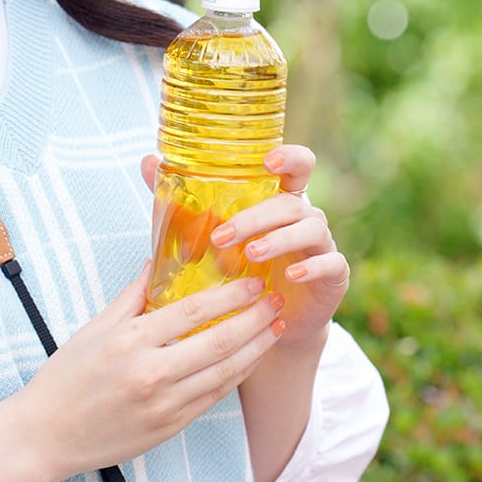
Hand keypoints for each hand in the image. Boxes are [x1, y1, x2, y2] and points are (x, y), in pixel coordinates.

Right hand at [15, 263, 283, 481]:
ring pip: (226, 371)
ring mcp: (163, 403)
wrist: (41, 438)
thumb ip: (132, 297)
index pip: (194, 310)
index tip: (255, 282)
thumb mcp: (94, 330)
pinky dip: (238, 375)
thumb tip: (157, 260)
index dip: (231, 295)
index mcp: (129, 342)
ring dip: (257, 347)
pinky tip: (252, 358)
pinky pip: (215, 396)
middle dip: (256, 318)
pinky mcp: (170, 427)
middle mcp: (150, 373)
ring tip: (276, 326)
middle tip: (277, 300)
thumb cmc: (65, 379)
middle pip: (220, 340)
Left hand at [142, 144, 348, 349]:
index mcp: (281, 201)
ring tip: (250, 255)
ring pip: (311, 228)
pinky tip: (289, 275)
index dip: (290, 158)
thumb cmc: (242, 272)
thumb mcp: (212, 235)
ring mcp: (323, 245)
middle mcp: (306, 218)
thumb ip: (185, 202)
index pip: (298, 166)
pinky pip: (331, 263)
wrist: (272, 322)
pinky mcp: (334, 275)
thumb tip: (147, 161)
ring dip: (279, 239)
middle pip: (292, 202)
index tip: (267, 162)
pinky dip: (311, 267)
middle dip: (257, 216)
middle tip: (222, 235)